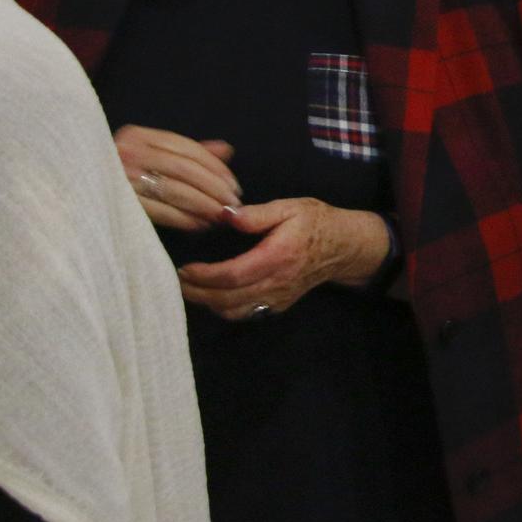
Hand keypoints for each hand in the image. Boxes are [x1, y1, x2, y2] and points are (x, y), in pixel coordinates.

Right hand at [115, 125, 239, 231]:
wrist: (73, 196)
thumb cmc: (119, 176)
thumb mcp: (150, 156)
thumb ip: (186, 153)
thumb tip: (226, 150)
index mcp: (137, 136)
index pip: (186, 148)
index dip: (215, 167)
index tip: (234, 184)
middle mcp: (127, 152)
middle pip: (184, 169)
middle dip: (214, 188)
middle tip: (233, 204)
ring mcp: (121, 177)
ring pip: (175, 190)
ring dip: (204, 205)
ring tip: (221, 216)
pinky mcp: (119, 203)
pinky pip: (162, 211)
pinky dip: (186, 219)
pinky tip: (200, 225)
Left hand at [175, 199, 388, 319]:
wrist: (344, 246)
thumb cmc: (316, 222)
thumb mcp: (290, 207)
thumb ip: (257, 214)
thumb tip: (226, 215)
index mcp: (277, 256)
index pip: (234, 274)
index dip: (205, 276)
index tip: (185, 268)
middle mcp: (277, 282)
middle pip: (229, 299)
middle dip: (198, 293)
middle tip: (177, 281)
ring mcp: (279, 297)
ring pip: (236, 311)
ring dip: (209, 304)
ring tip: (190, 289)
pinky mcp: (279, 304)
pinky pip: (247, 313)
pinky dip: (225, 309)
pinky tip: (213, 296)